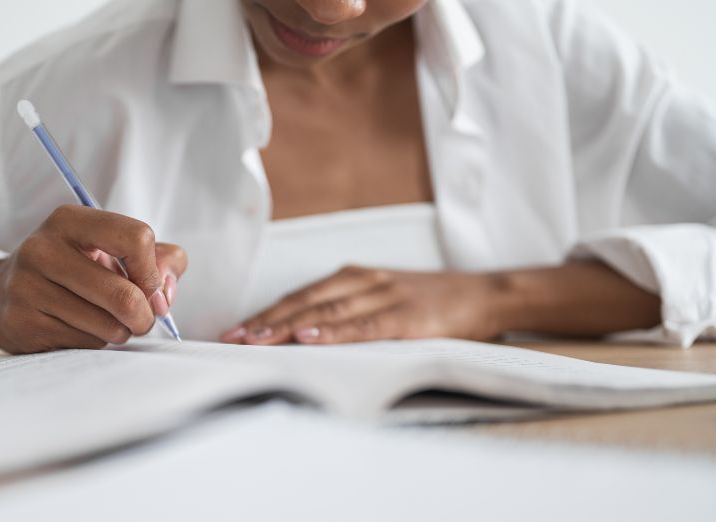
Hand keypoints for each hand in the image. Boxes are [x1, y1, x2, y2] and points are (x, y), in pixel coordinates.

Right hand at [0, 205, 186, 352]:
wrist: (0, 293)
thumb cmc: (75, 268)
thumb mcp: (113, 250)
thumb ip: (160, 259)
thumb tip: (164, 293)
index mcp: (70, 221)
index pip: (136, 238)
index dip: (154, 273)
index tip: (154, 292)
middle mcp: (42, 248)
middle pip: (123, 294)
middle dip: (144, 316)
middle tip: (142, 321)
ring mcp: (26, 287)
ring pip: (107, 326)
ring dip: (120, 332)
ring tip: (108, 323)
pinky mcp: (20, 322)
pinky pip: (83, 344)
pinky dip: (95, 344)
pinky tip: (80, 330)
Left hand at [220, 266, 503, 344]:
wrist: (483, 294)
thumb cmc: (427, 302)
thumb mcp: (381, 299)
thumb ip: (346, 312)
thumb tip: (302, 336)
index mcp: (354, 277)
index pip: (299, 297)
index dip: (265, 314)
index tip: (233, 332)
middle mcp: (363, 281)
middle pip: (305, 302)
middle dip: (265, 321)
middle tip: (232, 339)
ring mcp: (385, 295)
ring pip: (328, 310)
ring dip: (288, 326)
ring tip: (258, 339)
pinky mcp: (408, 315)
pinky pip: (365, 325)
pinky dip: (335, 331)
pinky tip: (310, 337)